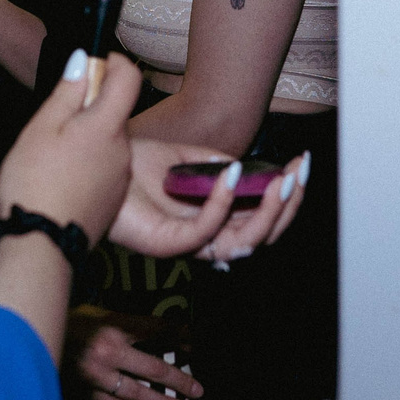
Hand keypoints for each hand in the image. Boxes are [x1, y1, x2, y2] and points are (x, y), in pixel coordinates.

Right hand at [0, 48, 142, 245]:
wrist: (40, 243)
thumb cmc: (34, 182)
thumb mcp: (42, 128)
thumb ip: (68, 92)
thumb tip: (85, 61)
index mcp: (106, 127)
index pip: (130, 80)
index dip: (116, 63)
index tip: (95, 65)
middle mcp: (122, 151)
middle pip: (115, 114)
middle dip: (91, 108)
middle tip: (57, 118)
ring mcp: (119, 178)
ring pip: (108, 143)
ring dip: (88, 139)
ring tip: (52, 154)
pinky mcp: (112, 200)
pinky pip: (105, 169)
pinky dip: (88, 165)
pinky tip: (61, 177)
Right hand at [68, 314, 203, 399]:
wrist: (27, 339)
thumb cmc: (64, 323)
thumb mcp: (96, 313)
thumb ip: (124, 323)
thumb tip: (158, 330)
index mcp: (110, 327)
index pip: (154, 332)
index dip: (177, 338)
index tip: (193, 345)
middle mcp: (106, 353)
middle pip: (153, 368)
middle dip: (179, 380)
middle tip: (198, 391)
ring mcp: (95, 377)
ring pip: (137, 393)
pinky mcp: (83, 394)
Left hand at [107, 138, 309, 266]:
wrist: (96, 159)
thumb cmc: (134, 162)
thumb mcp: (186, 155)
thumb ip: (218, 162)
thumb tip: (251, 168)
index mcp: (212, 216)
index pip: (261, 218)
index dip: (287, 195)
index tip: (303, 164)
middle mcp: (204, 234)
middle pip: (261, 237)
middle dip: (287, 206)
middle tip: (299, 175)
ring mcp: (187, 242)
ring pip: (242, 244)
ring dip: (267, 211)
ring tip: (279, 181)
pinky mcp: (167, 244)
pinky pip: (204, 234)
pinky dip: (222, 205)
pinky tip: (230, 176)